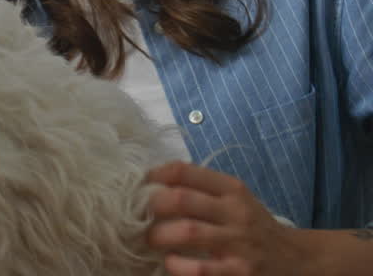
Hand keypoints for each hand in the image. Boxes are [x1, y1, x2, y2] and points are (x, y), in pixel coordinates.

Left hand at [146, 161, 306, 274]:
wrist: (297, 260)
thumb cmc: (253, 227)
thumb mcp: (235, 200)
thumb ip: (202, 190)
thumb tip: (151, 184)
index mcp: (231, 189)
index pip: (184, 171)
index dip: (154, 176)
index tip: (140, 186)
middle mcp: (236, 212)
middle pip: (181, 199)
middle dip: (151, 206)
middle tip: (139, 216)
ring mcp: (239, 243)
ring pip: (188, 232)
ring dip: (159, 236)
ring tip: (150, 240)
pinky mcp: (239, 272)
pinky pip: (200, 269)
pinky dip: (177, 265)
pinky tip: (170, 263)